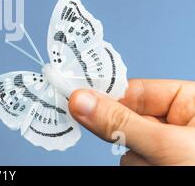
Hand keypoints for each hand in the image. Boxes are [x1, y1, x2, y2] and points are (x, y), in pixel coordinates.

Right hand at [69, 79, 194, 164]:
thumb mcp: (167, 145)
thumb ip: (120, 122)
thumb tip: (80, 100)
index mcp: (188, 101)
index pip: (134, 90)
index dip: (107, 96)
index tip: (77, 101)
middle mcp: (177, 122)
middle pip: (126, 119)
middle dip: (128, 138)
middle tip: (146, 150)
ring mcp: (168, 147)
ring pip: (127, 146)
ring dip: (137, 161)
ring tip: (163, 168)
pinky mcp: (159, 164)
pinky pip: (132, 162)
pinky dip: (140, 169)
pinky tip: (157, 170)